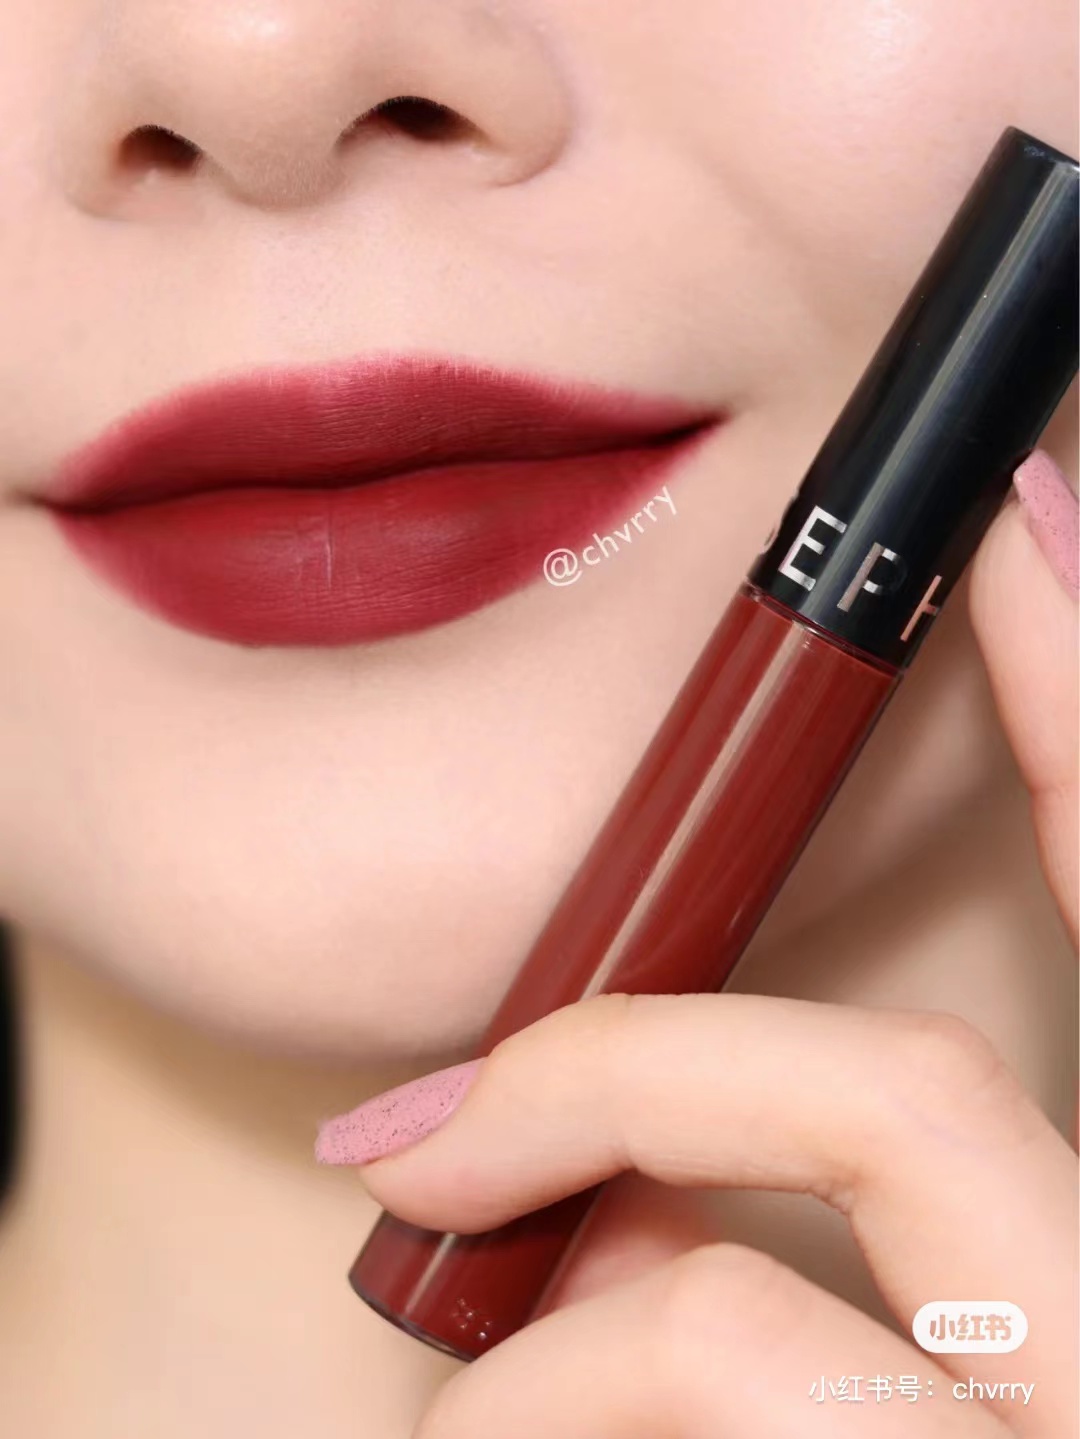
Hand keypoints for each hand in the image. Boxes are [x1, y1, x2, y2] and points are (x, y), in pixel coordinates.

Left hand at [319, 451, 1077, 1437]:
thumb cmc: (902, 1432)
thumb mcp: (929, 1352)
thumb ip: (828, 1240)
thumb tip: (633, 1180)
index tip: (999, 521)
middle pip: (902, 1098)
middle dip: (629, 1077)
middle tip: (418, 1139)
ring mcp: (1043, 1436)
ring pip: (732, 1307)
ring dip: (555, 1331)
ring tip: (472, 1385)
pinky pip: (683, 1406)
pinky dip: (528, 1422)